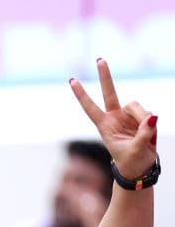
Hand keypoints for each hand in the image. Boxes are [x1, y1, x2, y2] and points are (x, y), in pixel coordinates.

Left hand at [70, 58, 157, 181]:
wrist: (140, 167)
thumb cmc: (131, 161)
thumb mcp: (135, 150)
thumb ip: (144, 133)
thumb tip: (153, 116)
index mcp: (104, 126)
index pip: (90, 107)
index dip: (82, 95)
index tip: (72, 81)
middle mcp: (115, 117)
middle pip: (110, 93)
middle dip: (105, 76)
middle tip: (99, 59)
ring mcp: (128, 116)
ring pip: (138, 106)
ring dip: (143, 119)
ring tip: (145, 136)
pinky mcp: (142, 117)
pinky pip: (149, 114)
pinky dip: (151, 124)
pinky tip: (150, 135)